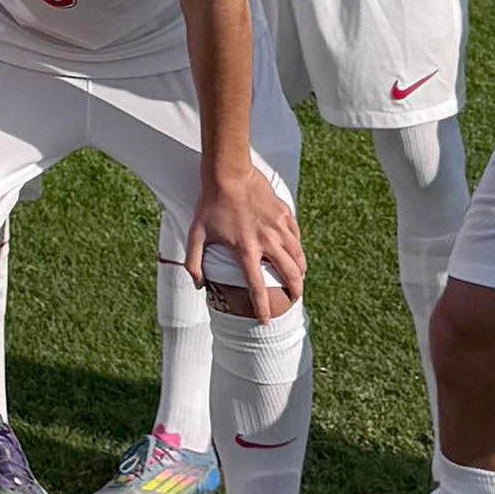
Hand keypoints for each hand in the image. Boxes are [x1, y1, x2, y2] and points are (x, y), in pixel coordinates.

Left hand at [195, 164, 304, 313]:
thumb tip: (198, 285)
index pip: (257, 286)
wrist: (228, 172)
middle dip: (294, 291)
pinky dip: (298, 249)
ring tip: (299, 280)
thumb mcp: (196, 234)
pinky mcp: (284, 214)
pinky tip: (296, 254)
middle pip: (289, 274)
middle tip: (294, 299)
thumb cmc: (210, 203)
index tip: (265, 320)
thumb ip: (194, 262)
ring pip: (298, 256)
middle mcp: (266, 241)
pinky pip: (296, 236)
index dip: (262, 307)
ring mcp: (278, 227)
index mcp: (245, 250)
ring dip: (300, 272)